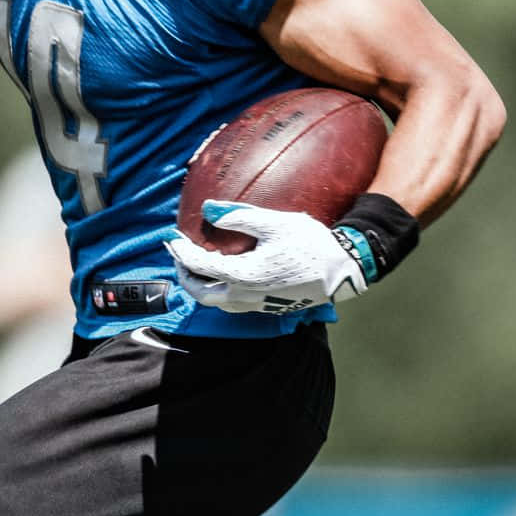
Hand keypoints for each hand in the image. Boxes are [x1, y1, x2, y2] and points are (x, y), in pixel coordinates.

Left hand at [165, 200, 372, 314]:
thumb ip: (239, 216)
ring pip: (217, 302)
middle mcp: (247, 296)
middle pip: (201, 294)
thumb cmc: (311, 244)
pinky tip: (225, 273)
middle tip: (178, 255)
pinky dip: (219, 289)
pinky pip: (233, 303)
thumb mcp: (275, 223)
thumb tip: (208, 209)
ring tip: (196, 265)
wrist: (343, 270)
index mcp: (244, 276)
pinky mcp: (269, 307)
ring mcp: (258, 305)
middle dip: (184, 275)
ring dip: (201, 285)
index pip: (199, 267)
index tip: (172, 237)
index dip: (181, 252)